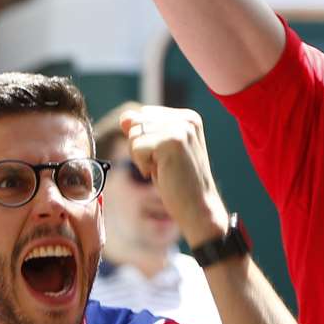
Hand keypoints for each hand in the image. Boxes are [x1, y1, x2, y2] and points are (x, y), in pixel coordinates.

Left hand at [120, 107, 228, 246]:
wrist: (199, 208)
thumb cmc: (179, 183)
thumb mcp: (159, 152)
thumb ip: (144, 130)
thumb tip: (124, 118)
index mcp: (187, 117)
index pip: (143, 114)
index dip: (144, 140)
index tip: (165, 158)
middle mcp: (186, 119)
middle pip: (136, 122)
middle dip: (140, 147)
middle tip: (164, 166)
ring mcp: (181, 128)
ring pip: (134, 134)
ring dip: (141, 157)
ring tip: (164, 169)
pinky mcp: (173, 141)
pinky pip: (136, 148)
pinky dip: (142, 165)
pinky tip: (162, 173)